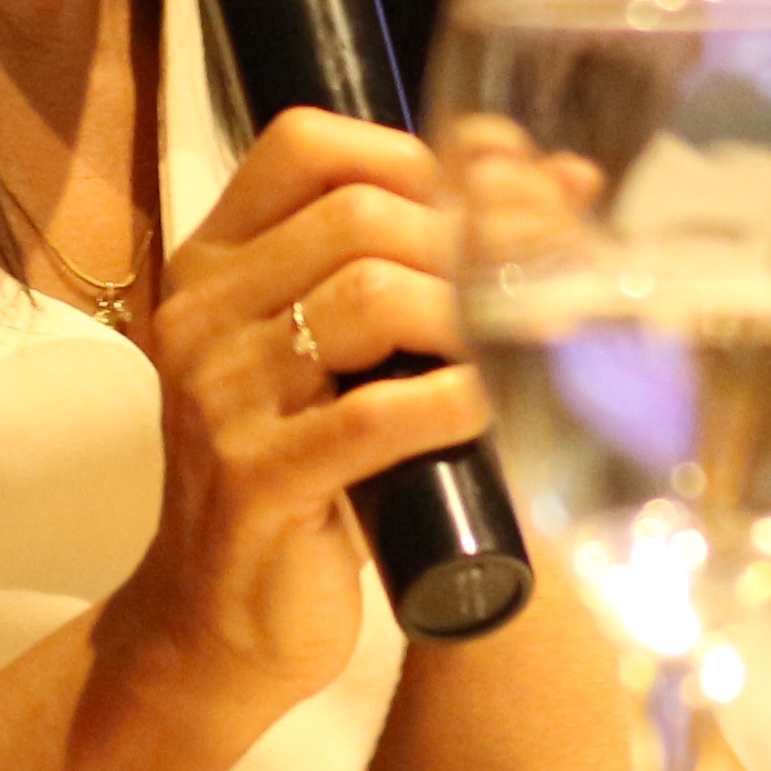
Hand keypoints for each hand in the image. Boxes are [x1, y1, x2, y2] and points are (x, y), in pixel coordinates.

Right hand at [96, 107, 490, 716]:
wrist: (218, 625)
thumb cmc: (303, 478)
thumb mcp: (345, 359)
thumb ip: (423, 268)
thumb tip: (569, 180)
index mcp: (212, 264)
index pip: (302, 146)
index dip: (411, 152)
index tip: (489, 194)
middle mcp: (200, 313)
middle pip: (355, 215)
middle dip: (466, 235)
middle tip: (536, 278)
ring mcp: (219, 397)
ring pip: (366, 298)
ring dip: (467, 310)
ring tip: (520, 339)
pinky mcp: (255, 481)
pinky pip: (371, 418)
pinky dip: (451, 400)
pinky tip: (494, 403)